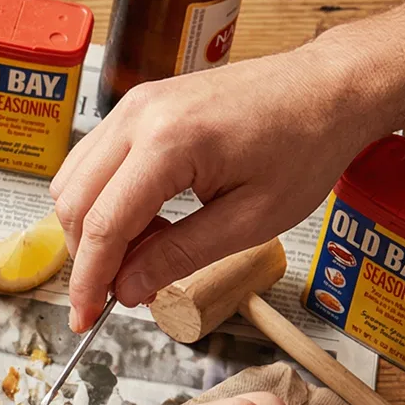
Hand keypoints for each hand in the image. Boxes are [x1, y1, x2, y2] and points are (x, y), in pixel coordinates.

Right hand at [51, 40, 388, 330]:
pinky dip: (103, 199)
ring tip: (143, 253)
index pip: (102, 224)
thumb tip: (128, 288)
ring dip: (93, 227)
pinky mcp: (141, 106)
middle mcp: (141, 116)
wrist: (330, 88)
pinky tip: (144, 220)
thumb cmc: (307, 144)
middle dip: (87, 257)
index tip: (87, 317)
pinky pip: (94, 160)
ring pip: (74, 180)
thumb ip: (180, 256)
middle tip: (120, 291)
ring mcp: (136, 105)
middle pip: (74, 202)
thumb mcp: (252, 219)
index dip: (89, 280)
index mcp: (170, 142)